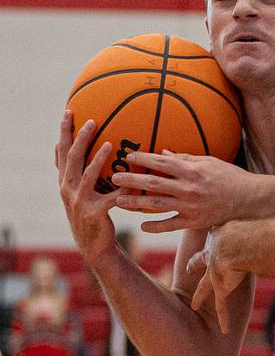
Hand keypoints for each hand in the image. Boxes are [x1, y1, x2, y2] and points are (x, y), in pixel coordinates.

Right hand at [56, 111, 118, 264]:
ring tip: (108, 144)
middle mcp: (68, 189)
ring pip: (87, 175)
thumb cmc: (94, 212)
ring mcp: (79, 201)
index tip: (68, 112)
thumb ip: (86, 171)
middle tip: (91, 121)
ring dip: (97, 159)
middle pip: (72, 158)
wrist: (94, 244)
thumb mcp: (85, 191)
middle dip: (79, 138)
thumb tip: (96, 146)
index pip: (62, 151)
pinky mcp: (93, 213)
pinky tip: (131, 184)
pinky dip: (121, 191)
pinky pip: (110, 198)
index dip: (64, 132)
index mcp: (66, 181)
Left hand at [111, 152, 252, 232]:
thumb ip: (186, 158)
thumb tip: (163, 152)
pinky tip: (142, 225)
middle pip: (154, 183)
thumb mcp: (210, 162)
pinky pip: (170, 225)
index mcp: (192, 170)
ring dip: (136, 203)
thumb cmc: (231, 177)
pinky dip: (155, 226)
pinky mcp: (194, 221)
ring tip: (118, 201)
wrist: (249, 199)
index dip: (143, 159)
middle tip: (114, 178)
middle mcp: (188, 188)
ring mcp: (190, 206)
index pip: (162, 163)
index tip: (128, 156)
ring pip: (157, 205)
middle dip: (132, 180)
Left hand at [186, 228, 246, 333]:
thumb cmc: (246, 227)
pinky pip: (221, 307)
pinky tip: (224, 329)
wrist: (237, 244)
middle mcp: (212, 256)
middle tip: (188, 268)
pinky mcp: (221, 288)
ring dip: (200, 296)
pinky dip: (223, 318)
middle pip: (200, 262)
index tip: (207, 237)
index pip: (213, 235)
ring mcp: (215, 273)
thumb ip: (256, 213)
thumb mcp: (247, 218)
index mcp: (218, 238)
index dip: (210, 237)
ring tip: (195, 305)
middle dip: (194, 265)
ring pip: (204, 287)